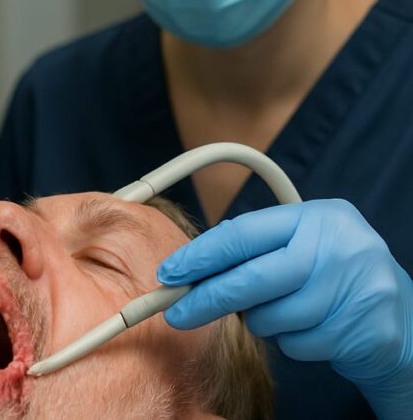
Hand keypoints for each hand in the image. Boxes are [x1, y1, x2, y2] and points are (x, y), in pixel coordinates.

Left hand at [158, 199, 412, 419]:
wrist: (404, 320)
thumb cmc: (335, 277)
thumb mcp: (304, 245)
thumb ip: (257, 248)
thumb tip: (188, 268)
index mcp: (320, 216)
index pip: (244, 233)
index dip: (201, 255)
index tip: (170, 272)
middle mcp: (340, 247)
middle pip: (251, 279)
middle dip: (206, 299)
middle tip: (175, 312)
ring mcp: (353, 290)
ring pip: (270, 317)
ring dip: (262, 322)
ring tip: (285, 312)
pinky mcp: (359, 331)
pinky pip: (294, 344)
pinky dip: (292, 342)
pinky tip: (312, 329)